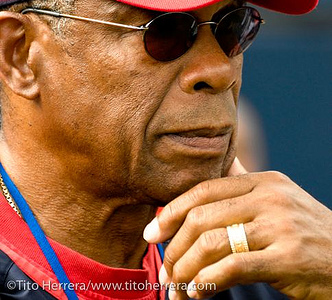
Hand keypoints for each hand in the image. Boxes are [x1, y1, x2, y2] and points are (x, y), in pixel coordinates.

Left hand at [143, 159, 331, 298]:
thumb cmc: (306, 233)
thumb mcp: (279, 202)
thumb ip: (243, 193)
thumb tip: (201, 192)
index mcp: (263, 181)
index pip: (204, 189)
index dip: (172, 210)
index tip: (153, 231)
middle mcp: (270, 198)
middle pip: (202, 216)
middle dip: (174, 246)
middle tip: (163, 270)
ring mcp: (279, 226)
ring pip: (211, 243)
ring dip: (185, 270)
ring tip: (177, 288)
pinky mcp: (287, 258)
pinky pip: (232, 268)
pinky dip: (206, 283)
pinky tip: (197, 294)